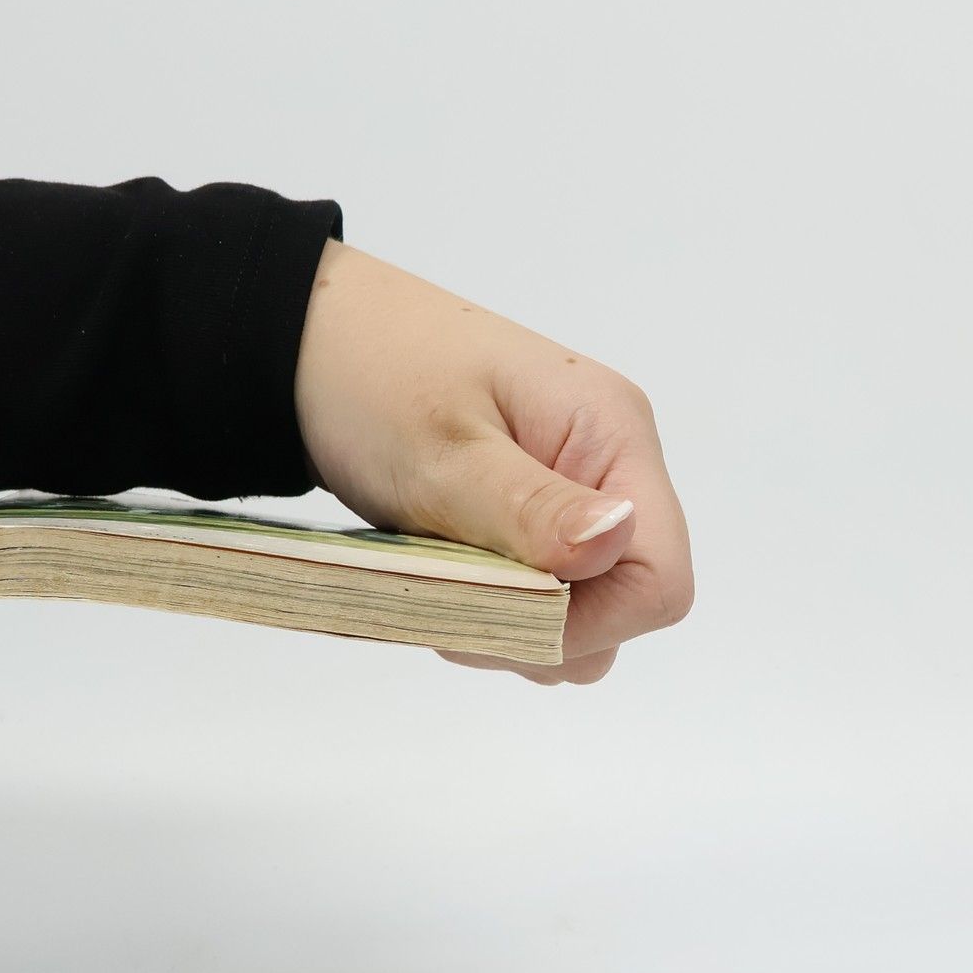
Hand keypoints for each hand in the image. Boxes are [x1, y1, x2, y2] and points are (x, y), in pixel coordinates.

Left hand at [293, 241, 692, 682]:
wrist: (312, 343)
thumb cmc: (373, 375)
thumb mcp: (445, 452)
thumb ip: (531, 508)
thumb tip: (616, 540)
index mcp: (613, 434)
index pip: (660, 579)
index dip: (593, 622)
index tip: (503, 612)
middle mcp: (612, 465)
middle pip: (627, 604)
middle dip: (545, 629)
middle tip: (455, 598)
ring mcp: (578, 491)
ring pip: (587, 611)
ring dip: (516, 622)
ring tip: (443, 580)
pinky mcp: (541, 514)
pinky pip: (548, 592)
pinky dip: (499, 603)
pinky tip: (447, 572)